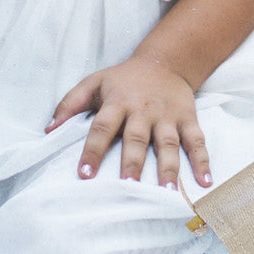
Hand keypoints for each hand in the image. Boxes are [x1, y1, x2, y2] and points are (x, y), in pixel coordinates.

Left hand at [46, 56, 211, 188]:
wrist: (164, 61)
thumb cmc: (123, 79)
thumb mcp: (94, 82)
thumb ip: (70, 104)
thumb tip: (49, 130)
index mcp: (118, 101)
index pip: (102, 127)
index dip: (92, 150)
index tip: (84, 175)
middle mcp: (143, 110)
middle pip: (137, 138)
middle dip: (132, 163)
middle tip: (128, 187)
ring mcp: (168, 116)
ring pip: (168, 143)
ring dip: (168, 168)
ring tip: (166, 192)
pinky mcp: (188, 119)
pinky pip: (197, 141)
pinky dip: (203, 161)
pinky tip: (205, 183)